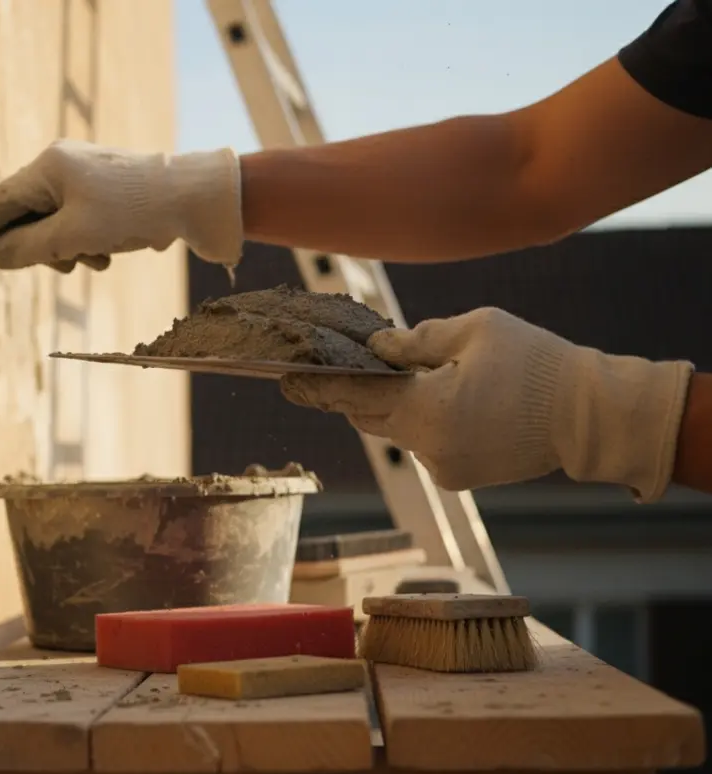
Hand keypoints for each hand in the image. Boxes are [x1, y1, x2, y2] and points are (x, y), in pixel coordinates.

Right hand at [0, 140, 242, 272]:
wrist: (201, 200)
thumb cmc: (136, 211)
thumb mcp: (73, 237)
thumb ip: (27, 249)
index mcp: (48, 168)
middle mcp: (63, 165)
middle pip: (24, 217)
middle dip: (39, 248)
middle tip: (62, 263)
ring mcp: (87, 177)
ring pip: (54, 226)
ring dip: (68, 250)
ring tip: (97, 257)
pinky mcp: (109, 192)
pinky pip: (80, 224)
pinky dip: (88, 243)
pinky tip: (112, 250)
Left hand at [280, 307, 693, 501]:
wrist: (592, 417)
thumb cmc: (537, 363)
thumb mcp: (475, 330)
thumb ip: (417, 340)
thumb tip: (377, 348)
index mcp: (426, 410)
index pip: (354, 395)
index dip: (316, 385)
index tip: (283, 379)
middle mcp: (427, 448)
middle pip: (370, 416)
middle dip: (356, 392)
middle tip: (332, 369)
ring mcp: (443, 468)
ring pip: (400, 429)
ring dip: (401, 403)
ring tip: (429, 375)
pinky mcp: (459, 477)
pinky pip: (426, 442)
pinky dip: (427, 420)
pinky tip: (459, 399)